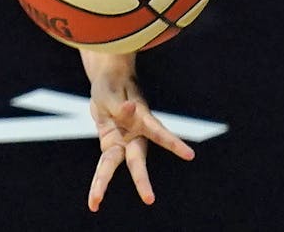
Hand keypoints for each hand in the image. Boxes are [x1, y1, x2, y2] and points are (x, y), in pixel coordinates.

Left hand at [83, 51, 193, 211]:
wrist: (109, 82)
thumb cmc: (113, 84)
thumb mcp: (112, 90)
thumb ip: (120, 104)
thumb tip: (130, 108)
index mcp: (141, 118)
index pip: (159, 131)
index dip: (173, 143)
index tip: (189, 155)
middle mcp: (135, 134)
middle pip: (137, 159)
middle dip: (141, 180)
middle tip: (149, 199)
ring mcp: (123, 141)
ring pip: (114, 164)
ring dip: (104, 182)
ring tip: (95, 202)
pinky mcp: (111, 144)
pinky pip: (104, 164)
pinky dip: (98, 180)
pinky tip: (94, 199)